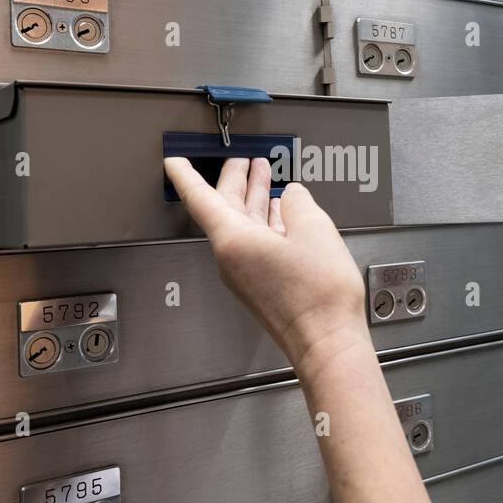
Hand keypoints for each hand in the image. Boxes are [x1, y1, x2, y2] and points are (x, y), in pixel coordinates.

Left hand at [164, 156, 369, 369]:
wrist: (327, 342)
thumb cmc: (318, 298)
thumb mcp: (315, 229)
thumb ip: (299, 203)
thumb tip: (292, 196)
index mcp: (234, 240)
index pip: (199, 198)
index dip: (185, 174)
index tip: (174, 161)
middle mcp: (232, 258)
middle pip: (225, 208)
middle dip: (234, 179)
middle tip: (241, 160)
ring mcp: (246, 273)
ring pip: (243, 225)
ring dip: (253, 198)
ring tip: (263, 176)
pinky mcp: (261, 284)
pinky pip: (256, 243)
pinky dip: (266, 222)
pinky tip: (281, 214)